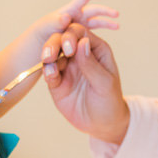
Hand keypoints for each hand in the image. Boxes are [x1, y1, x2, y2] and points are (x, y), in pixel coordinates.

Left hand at [29, 0, 119, 40]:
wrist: (34, 53)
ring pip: (95, 23)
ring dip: (106, 23)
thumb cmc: (37, 38)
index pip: (80, 0)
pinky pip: (91, 37)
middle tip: (116, 14)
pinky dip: (99, 38)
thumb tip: (67, 16)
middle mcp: (74, 19)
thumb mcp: (43, 28)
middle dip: (104, 11)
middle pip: (92, 11)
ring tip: (117, 26)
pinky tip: (106, 42)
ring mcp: (77, 29)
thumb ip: (53, 21)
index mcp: (66, 12)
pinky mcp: (78, 40)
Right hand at [43, 26, 129, 143]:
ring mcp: (67, 67)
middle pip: (63, 39)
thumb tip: (82, 41)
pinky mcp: (57, 81)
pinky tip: (50, 74)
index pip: (80, 33)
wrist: (102, 124)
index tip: (69, 48)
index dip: (72, 36)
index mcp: (95, 49)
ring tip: (47, 60)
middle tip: (52, 53)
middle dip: (56, 43)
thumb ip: (92, 64)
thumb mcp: (105, 83)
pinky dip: (47, 70)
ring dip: (48, 54)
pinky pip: (49, 71)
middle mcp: (79, 55)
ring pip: (53, 53)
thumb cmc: (109, 100)